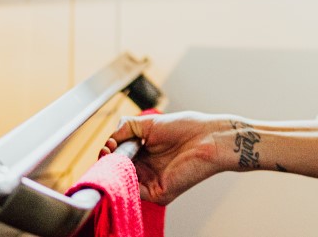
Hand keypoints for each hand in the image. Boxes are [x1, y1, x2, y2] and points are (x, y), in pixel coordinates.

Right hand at [102, 111, 229, 204]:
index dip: (109, 152)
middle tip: (107, 151)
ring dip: (113, 171)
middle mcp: (146, 170)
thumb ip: (125, 128)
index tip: (109, 144)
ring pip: (123, 182)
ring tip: (112, 156)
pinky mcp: (158, 193)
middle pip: (118, 171)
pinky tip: (122, 167)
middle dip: (108, 162)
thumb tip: (109, 140)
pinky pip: (134, 192)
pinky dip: (124, 182)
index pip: (118, 158)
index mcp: (144, 154)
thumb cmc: (186, 128)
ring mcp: (151, 183)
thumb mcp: (148, 124)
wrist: (210, 137)